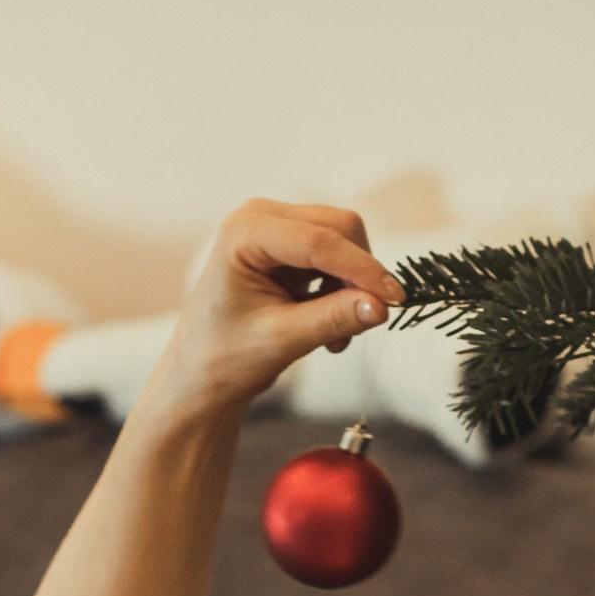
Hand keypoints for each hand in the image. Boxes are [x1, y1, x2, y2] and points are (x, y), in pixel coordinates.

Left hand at [141, 200, 401, 425]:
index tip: (395, 300)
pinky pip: (335, 257)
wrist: (199, 378)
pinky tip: (329, 329)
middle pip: (338, 227)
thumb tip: (382, 306)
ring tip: (336, 337)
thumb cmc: (224, 360)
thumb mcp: (281, 342)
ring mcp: (275, 228)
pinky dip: (342, 291)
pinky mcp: (289, 247)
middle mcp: (260, 217)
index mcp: (244, 233)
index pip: (318, 240)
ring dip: (352, 286)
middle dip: (359, 274)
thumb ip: (332, 319)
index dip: (362, 269)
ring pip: (343, 240)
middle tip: (365, 322)